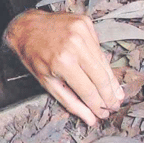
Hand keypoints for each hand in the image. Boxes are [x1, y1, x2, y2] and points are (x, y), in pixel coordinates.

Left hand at [4, 10, 123, 125]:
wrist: (26, 26)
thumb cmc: (34, 56)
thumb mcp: (47, 82)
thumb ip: (70, 102)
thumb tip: (91, 119)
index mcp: (63, 62)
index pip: (88, 90)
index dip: (98, 105)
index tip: (104, 114)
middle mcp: (75, 45)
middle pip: (100, 77)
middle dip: (109, 95)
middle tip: (114, 107)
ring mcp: (82, 32)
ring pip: (104, 63)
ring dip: (111, 81)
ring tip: (116, 95)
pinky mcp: (86, 23)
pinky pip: (99, 49)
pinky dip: (103, 63)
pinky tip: (107, 75)